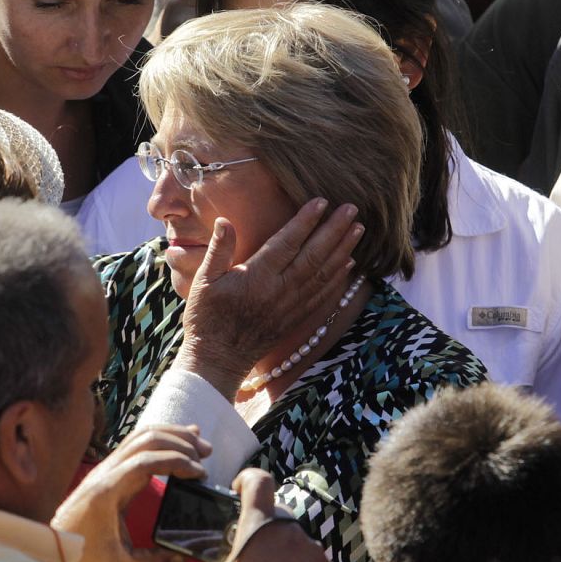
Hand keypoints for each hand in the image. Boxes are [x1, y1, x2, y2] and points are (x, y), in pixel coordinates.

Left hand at [51, 425, 211, 561]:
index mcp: (107, 491)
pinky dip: (158, 440)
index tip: (200, 473)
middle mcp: (104, 473)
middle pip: (145, 439)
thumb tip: (184, 556)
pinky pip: (134, 445)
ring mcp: (103, 469)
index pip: (146, 461)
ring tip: (198, 443)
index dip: (177, 461)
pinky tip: (176, 444)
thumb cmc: (79, 560)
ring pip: (140, 436)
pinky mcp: (105, 472)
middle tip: (207, 454)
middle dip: (180, 441)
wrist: (47, 554)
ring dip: (171, 435)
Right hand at [173, 199, 362, 397]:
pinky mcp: (296, 319)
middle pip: (314, 256)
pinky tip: (349, 263)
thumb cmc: (206, 317)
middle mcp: (279, 291)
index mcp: (257, 278)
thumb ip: (218, 250)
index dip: (306, 221)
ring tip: (358, 229)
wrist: (217, 359)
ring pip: (324, 274)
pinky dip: (339, 278)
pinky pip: (323, 295)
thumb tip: (225, 221)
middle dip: (335, 230)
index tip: (321, 201)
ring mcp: (291, 307)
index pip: (287, 243)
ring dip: (343, 250)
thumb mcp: (203, 281)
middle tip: (352, 209)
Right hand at [203, 469, 337, 561]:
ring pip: (295, 540)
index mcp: (258, 524)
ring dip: (283, 552)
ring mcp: (312, 548)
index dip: (247, 479)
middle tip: (252, 550)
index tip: (240, 490)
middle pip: (276, 512)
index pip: (257, 480)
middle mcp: (289, 529)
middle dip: (263, 526)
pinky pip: (312, 561)